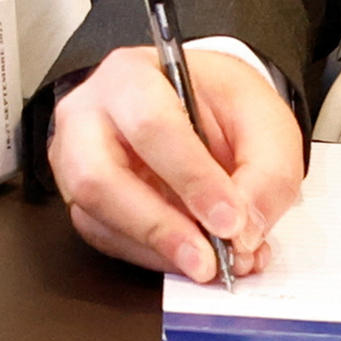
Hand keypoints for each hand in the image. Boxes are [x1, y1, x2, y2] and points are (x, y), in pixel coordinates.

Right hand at [49, 42, 306, 279]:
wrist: (197, 108)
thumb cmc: (219, 105)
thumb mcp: (264, 120)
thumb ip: (267, 174)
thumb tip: (244, 236)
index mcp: (131, 76)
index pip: (151, 127)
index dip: (191, 179)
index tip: (230, 222)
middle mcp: (87, 117)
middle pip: (98, 179)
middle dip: (159, 228)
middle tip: (208, 261)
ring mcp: (74, 162)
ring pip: (96, 217)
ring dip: (159, 250)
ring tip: (212, 264)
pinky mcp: (82, 202)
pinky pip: (107, 240)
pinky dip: (154, 258)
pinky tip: (193, 255)